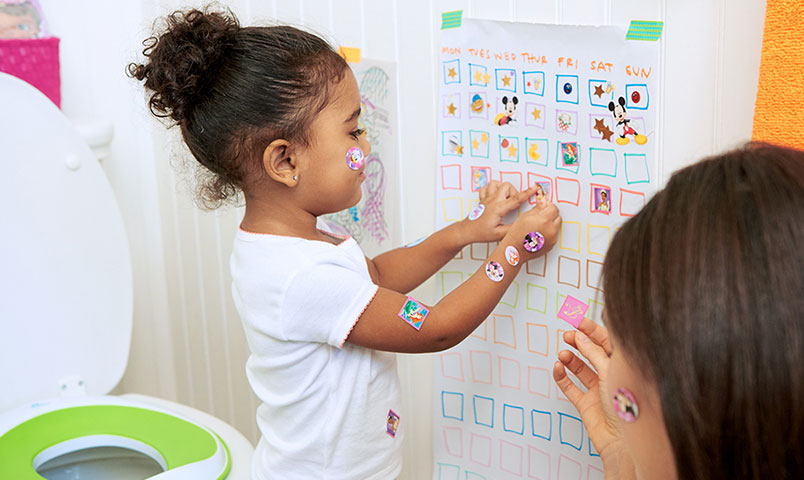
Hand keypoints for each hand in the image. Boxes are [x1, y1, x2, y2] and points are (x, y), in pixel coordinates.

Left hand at [464, 181, 536, 242]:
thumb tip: (524, 224)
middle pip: (506, 186)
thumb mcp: (499, 235)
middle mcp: (492, 201)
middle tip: (515, 203)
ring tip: (506, 198)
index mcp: (498, 209)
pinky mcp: (482, 199)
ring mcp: (486, 198)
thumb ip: (513, 228)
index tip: (535, 188)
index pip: (516, 199)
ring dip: (503, 188)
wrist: (466, 231)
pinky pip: (487, 187)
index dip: (527, 193)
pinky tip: (496, 196)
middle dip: (514, 192)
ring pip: (496, 183)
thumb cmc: (481, 233)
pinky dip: (492, 188)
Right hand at [503, 197, 560, 259]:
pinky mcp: (552, 244)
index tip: (544, 207)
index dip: (549, 206)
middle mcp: (551, 229)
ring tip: (539, 227)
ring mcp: (553, 238)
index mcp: (544, 220)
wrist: (515, 250)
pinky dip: (550, 232)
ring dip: (551, 224)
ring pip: (557, 226)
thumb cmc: (517, 234)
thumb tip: (544, 202)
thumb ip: (537, 208)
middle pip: (558, 217)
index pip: (554, 208)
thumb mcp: (525, 216)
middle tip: (541, 216)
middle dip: (551, 215)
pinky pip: (555, 235)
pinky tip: (539, 233)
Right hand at [553, 319, 629, 472]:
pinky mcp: (586, 404)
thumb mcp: (611, 371)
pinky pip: (570, 387)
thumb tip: (581, 338)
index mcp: (623, 366)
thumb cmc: (628, 407)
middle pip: (592, 353)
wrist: (623, 442)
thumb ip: (594, 353)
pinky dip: (562, 377)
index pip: (607, 341)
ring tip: (562, 354)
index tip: (578, 321)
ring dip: (570, 359)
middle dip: (579, 342)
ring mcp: (598, 390)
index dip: (592, 330)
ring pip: (580, 368)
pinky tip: (558, 368)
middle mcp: (610, 376)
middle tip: (567, 335)